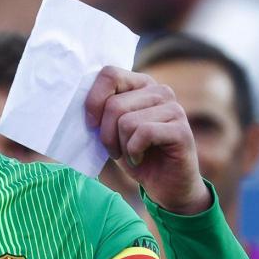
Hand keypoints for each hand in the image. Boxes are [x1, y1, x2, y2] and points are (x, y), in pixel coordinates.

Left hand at [85, 66, 208, 213]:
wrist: (166, 185)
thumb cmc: (136, 154)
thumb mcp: (112, 130)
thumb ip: (101, 110)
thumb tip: (78, 101)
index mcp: (141, 84)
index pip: (109, 74)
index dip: (93, 100)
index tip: (91, 125)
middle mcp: (160, 90)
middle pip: (114, 105)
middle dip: (106, 134)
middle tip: (115, 150)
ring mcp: (174, 108)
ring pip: (126, 122)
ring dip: (121, 146)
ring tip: (131, 154)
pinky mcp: (181, 129)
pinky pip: (143, 133)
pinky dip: (134, 152)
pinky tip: (140, 158)